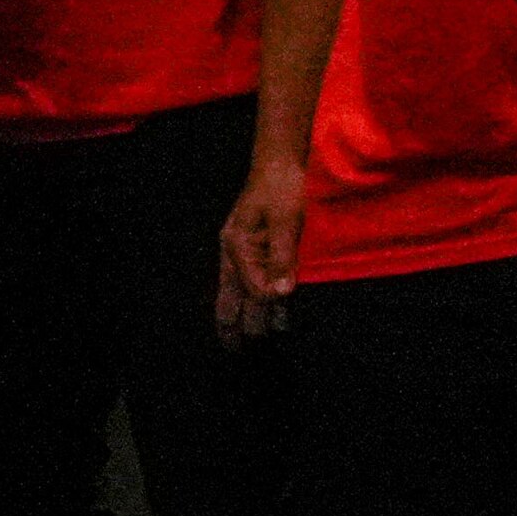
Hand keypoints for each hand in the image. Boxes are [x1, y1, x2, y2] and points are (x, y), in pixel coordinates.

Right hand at [216, 156, 305, 342]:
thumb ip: (283, 256)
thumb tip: (281, 293)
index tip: (281, 324)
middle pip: (230, 298)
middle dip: (234, 326)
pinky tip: (265, 310)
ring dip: (246, 316)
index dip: (266, 305)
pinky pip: (249, 280)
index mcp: (237, 247)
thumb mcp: (286, 219)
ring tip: (249, 342)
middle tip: (236, 354)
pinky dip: (253, 298)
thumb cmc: (282, 186)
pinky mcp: (253, 248)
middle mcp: (234, 253)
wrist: (280, 162)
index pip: (251, 287)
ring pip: (238, 293)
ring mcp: (241, 251)